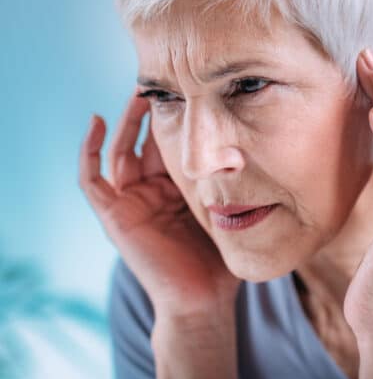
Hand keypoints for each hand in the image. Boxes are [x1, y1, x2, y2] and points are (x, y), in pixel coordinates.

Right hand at [79, 91, 240, 315]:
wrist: (203, 298)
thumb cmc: (221, 259)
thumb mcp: (230, 210)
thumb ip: (238, 183)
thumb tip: (276, 147)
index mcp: (178, 188)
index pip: (171, 143)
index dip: (176, 117)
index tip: (193, 88)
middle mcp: (152, 191)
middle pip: (144, 141)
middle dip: (151, 111)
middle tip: (166, 80)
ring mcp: (131, 202)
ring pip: (120, 151)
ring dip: (126, 121)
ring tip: (140, 92)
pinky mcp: (113, 215)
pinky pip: (91, 178)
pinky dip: (89, 149)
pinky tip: (97, 120)